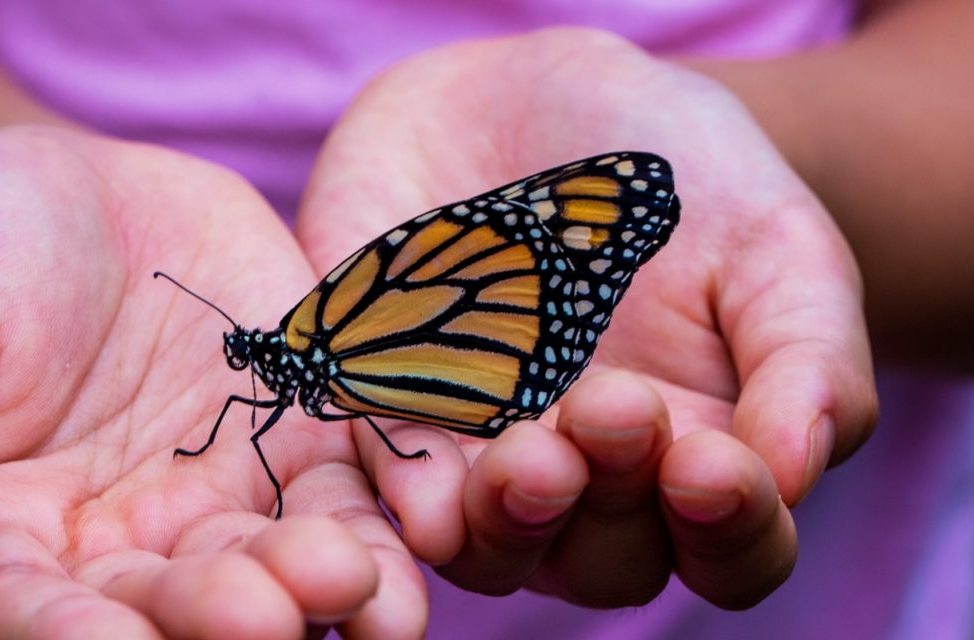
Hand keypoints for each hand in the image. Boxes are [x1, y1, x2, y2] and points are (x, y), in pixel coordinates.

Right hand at [0, 126, 425, 637]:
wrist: (63, 192)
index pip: (23, 621)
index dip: (65, 638)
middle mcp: (115, 558)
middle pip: (167, 614)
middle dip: (218, 622)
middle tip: (265, 617)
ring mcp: (216, 508)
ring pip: (271, 572)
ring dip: (318, 589)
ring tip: (356, 579)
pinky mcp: (298, 448)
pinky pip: (347, 493)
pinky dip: (384, 517)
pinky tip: (419, 531)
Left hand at [297, 28, 876, 608]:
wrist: (540, 99)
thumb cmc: (686, 181)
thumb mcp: (776, 246)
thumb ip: (807, 359)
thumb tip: (795, 474)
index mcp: (699, 458)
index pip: (732, 550)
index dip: (731, 531)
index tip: (713, 465)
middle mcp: (589, 483)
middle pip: (605, 562)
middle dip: (610, 504)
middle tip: (611, 407)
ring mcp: (482, 457)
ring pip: (490, 547)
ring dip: (509, 522)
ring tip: (528, 459)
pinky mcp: (387, 411)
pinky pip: (387, 477)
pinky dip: (405, 493)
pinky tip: (424, 495)